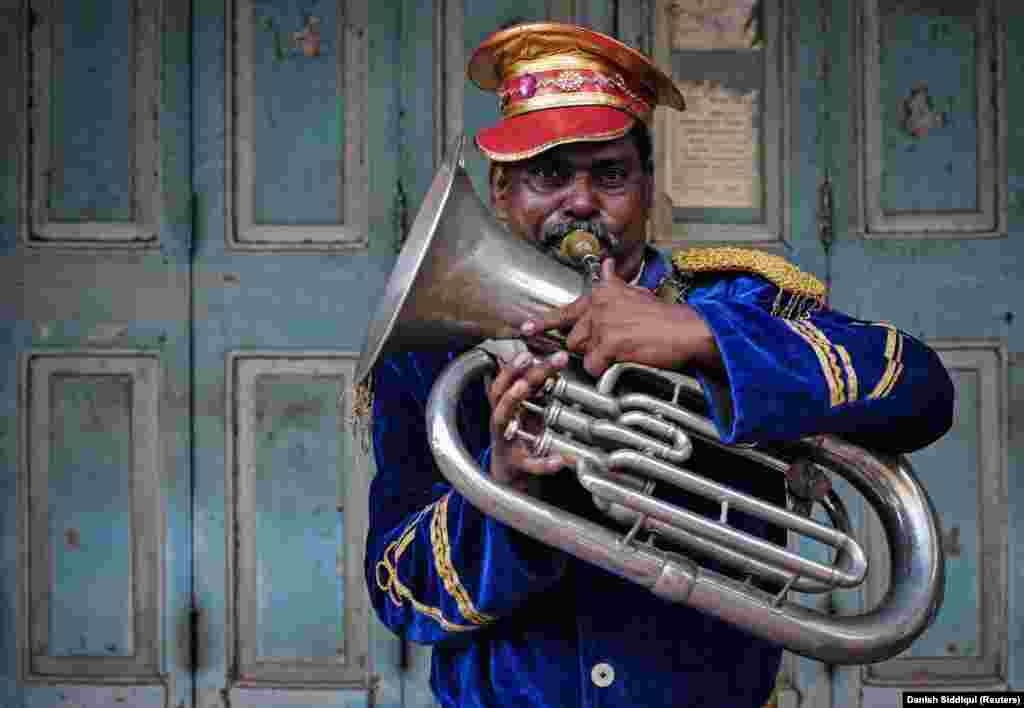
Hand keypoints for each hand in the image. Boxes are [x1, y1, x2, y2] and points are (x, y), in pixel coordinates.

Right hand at [486, 349, 569, 491]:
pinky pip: (530, 463)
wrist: (509, 474)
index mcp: (505, 407)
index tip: (528, 351)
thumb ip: (533, 390)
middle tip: (529, 357)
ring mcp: (506, 441)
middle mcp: (501, 420)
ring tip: (525, 386)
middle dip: (514, 372)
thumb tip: (544, 362)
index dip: (514, 365)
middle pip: (502, 392)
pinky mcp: (517, 464)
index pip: (506, 382)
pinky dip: (544, 464)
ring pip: (502, 417)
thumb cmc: (518, 439)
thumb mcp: (525, 412)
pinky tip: (558, 461)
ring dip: (512, 399)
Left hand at [521, 259, 722, 376]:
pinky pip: (594, 365)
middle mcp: (599, 306)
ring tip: (621, 353)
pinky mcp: (611, 343)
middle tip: (607, 349)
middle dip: (586, 346)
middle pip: (573, 337)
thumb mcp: (634, 291)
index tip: (525, 328)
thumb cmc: (663, 316)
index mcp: (602, 293)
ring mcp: (603, 324)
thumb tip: (604, 263)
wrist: (686, 330)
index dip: (544, 321)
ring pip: (582, 352)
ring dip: (597, 358)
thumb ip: (613, 283)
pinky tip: (622, 362)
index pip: (566, 309)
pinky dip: (606, 370)